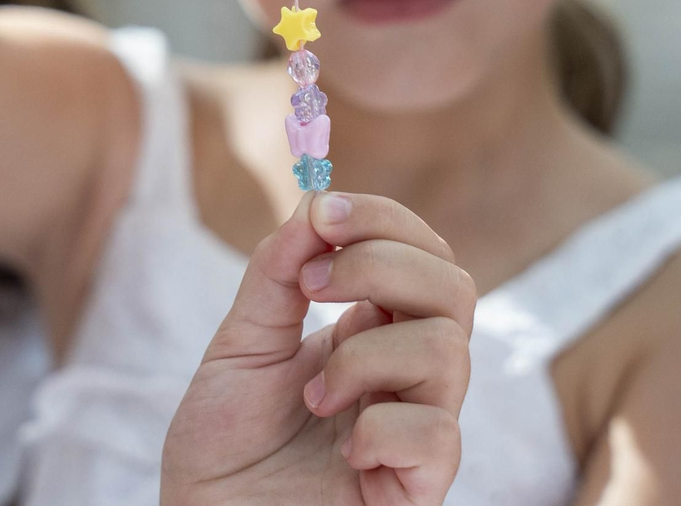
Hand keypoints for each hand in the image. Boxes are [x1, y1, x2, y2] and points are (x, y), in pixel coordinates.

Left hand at [162, 192, 475, 505]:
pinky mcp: (421, 487)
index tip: (325, 212)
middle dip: (383, 265)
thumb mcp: (242, 343)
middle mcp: (409, 375)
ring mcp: (421, 430)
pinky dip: (383, 427)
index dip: (383, 221)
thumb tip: (314, 202)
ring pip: (448, 352)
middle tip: (314, 286)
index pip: (420, 253)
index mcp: (376, 331)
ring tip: (314, 396)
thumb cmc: (226, 446)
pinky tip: (346, 449)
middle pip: (454, 288)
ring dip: (365, 356)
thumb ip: (278, 274)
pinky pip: (439, 434)